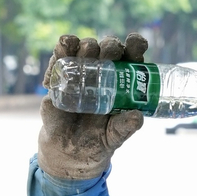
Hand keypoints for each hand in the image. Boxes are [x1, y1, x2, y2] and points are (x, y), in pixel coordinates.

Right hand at [37, 33, 148, 178]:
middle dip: (110, 46)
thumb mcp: (114, 136)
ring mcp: (81, 71)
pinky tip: (64, 46)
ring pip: (84, 48)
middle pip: (109, 49)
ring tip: (86, 50)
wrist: (69, 152)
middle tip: (109, 52)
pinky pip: (60, 57)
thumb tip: (137, 117)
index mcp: (123, 81)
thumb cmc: (99, 140)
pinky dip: (61, 50)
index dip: (135, 46)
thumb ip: (125, 127)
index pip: (132, 57)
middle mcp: (104, 71)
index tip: (136, 44)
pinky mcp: (60, 76)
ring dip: (86, 44)